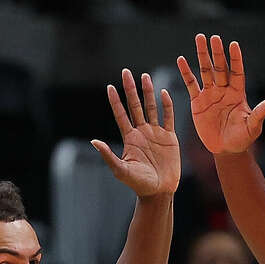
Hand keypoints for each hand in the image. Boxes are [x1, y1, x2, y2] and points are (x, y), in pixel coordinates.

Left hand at [92, 70, 180, 196]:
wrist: (159, 191)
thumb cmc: (139, 184)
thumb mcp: (121, 170)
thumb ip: (108, 155)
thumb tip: (94, 141)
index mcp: (130, 138)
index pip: (121, 115)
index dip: (115, 101)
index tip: (110, 87)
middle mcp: (142, 132)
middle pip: (135, 106)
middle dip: (131, 89)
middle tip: (126, 72)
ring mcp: (156, 133)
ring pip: (151, 108)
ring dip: (148, 92)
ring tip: (145, 76)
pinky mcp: (170, 137)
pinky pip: (168, 117)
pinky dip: (167, 105)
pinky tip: (164, 93)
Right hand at [177, 34, 264, 154]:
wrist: (226, 150)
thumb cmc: (242, 138)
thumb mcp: (252, 126)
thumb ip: (260, 112)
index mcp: (238, 93)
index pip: (237, 72)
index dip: (235, 59)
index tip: (233, 44)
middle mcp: (224, 90)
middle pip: (220, 67)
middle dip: (217, 52)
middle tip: (213, 37)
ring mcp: (210, 94)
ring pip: (206, 71)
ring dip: (202, 55)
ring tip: (199, 38)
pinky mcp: (198, 102)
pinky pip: (191, 84)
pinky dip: (186, 73)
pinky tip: (181, 60)